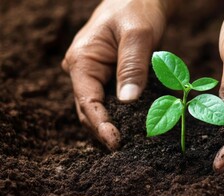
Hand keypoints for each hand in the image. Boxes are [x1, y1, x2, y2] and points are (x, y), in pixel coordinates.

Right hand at [62, 0, 173, 149]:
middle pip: (89, 110)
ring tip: (130, 143)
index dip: (100, 125)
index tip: (116, 142)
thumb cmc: (137, 9)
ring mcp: (94, 75)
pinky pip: (110, 101)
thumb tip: (128, 102)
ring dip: (112, 125)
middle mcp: (83, 70)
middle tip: (126, 150)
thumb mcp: (137, 35)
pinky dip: (120, 115)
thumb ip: (132, 67)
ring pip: (99, 109)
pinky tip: (133, 126)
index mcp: (82, 60)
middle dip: (105, 130)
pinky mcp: (107, 78)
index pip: (87, 101)